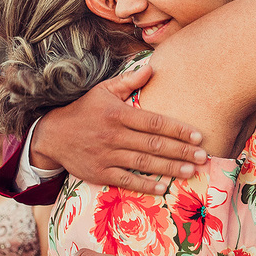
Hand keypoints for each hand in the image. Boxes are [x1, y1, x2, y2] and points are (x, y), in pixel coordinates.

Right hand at [31, 63, 206, 194]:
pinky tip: (163, 187)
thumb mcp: (103, 91)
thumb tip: (152, 68)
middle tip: (203, 157)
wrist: (52, 135)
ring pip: (144, 163)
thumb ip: (129, 81)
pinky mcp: (99, 173)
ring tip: (191, 171)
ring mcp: (106, 156)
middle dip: (181, 151)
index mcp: (118, 114)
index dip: (177, 130)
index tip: (197, 136)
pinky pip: (126, 180)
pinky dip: (145, 185)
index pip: (154, 122)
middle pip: (153, 145)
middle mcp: (113, 135)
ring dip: (169, 168)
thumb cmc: (84, 110)